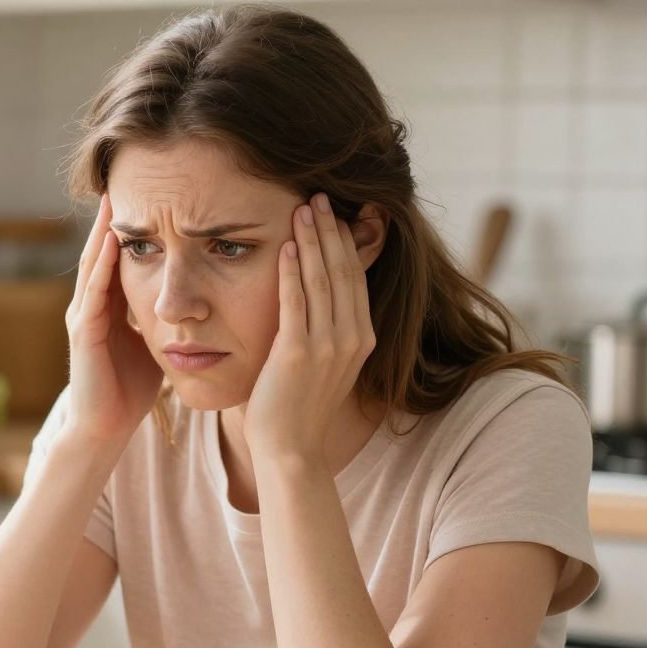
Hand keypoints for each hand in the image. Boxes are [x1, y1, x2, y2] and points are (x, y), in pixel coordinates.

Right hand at [64, 194, 163, 444]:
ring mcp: (84, 318)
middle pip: (101, 252)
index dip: (132, 227)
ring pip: (93, 265)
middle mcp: (91, 306)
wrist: (105, 428)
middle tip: (123, 179)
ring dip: (102, 232)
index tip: (148, 194)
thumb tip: (195, 298)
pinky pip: (93, 293)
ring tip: (113, 198)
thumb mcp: (152, 344)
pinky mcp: (84, 335)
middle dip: (111, 219)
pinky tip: (112, 241)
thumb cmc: (131, 390)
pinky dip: (101, 265)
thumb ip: (164, 318)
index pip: (119, 257)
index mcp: (109, 307)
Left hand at [245, 193, 375, 467]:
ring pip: (322, 280)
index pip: (355, 278)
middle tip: (318, 196)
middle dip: (331, 230)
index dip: (345, 243)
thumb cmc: (298, 407)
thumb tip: (314, 302)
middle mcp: (352, 338)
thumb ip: (325, 332)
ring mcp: (327, 346)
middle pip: (343, 271)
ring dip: (312, 240)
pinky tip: (285, 246)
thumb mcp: (323, 364)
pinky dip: (291, 271)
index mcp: (362, 338)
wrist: (291, 450)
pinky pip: (295, 302)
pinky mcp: (297, 353)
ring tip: (303, 208)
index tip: (333, 214)